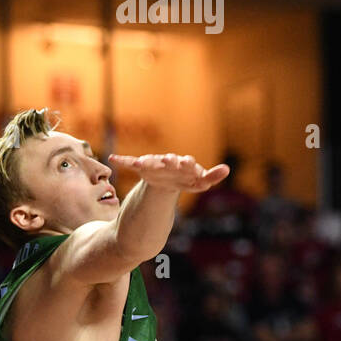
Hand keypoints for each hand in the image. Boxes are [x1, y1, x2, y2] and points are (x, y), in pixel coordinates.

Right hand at [108, 153, 229, 193]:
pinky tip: (113, 159)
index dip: (186, 163)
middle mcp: (168, 161)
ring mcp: (154, 164)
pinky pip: (131, 162)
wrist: (169, 180)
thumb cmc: (187, 179)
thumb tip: (227, 168)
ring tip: (140, 162)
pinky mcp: (143, 167)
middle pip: (169, 160)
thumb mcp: (200, 181)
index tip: (187, 162)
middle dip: (169, 161)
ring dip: (146, 161)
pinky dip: (123, 160)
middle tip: (168, 160)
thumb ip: (213, 176)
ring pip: (150, 161)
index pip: (186, 162)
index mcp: (183, 164)